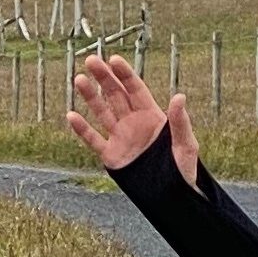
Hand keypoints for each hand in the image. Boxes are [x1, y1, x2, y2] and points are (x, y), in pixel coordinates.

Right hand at [67, 52, 200, 184]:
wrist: (172, 197)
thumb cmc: (184, 171)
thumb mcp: (186, 145)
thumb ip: (180, 122)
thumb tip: (179, 96)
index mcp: (152, 116)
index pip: (135, 89)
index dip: (124, 74)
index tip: (114, 59)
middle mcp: (133, 123)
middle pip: (115, 94)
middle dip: (104, 77)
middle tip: (91, 60)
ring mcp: (120, 138)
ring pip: (102, 112)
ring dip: (90, 96)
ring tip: (79, 79)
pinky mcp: (111, 155)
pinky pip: (93, 140)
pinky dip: (82, 129)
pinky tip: (71, 116)